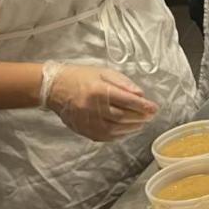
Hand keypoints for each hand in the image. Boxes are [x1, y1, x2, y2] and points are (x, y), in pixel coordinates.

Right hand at [42, 61, 157, 141]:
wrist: (53, 87)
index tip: (154, 108)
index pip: (126, 101)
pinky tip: (126, 131)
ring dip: (131, 128)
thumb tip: (140, 94)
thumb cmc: (81, 76)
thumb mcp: (104, 72)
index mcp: (99, 90)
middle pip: (121, 117)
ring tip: (142, 123)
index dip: (143, 106)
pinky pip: (102, 136)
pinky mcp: (81, 129)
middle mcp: (92, 107)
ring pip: (113, 129)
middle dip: (139, 118)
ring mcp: (85, 121)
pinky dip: (118, 135)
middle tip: (150, 116)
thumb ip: (123, 83)